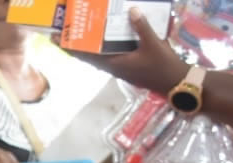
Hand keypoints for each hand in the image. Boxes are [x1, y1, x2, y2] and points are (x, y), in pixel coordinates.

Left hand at [72, 7, 187, 96]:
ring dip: (90, 43)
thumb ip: (142, 27)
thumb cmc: (162, 65)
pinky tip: (106, 34)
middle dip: (77, 43)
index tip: (57, 38)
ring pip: (99, 54)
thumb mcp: (153, 44)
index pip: (86, 56)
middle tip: (65, 29)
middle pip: (89, 54)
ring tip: (82, 30)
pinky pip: (111, 53)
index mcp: (114, 63)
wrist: (176, 82)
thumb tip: (131, 10)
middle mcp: (113, 66)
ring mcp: (120, 66)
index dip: (71, 47)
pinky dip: (105, 44)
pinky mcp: (128, 65)